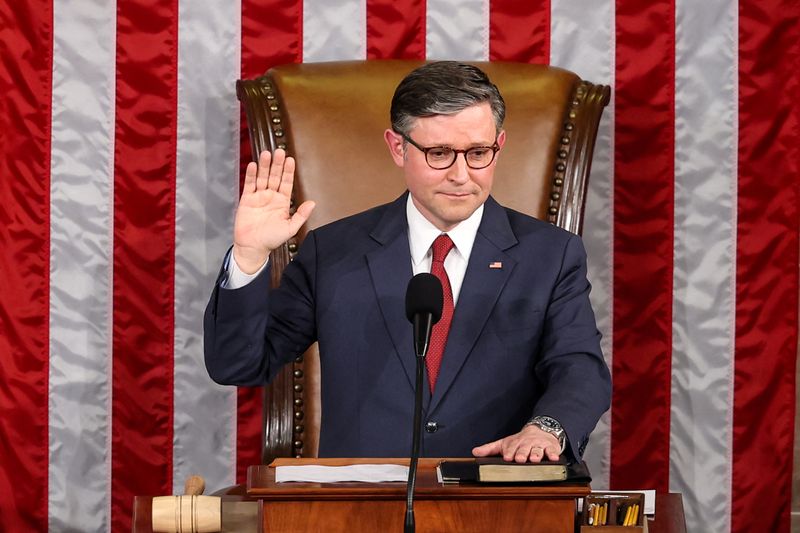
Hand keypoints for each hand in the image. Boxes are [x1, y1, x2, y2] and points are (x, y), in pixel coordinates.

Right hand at [233, 149, 314, 272]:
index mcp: (282, 202)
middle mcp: (271, 197)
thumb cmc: (271, 239)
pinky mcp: (246, 200)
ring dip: (264, 166)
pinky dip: (251, 175)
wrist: (253, 247)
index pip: (286, 183)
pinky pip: (249, 185)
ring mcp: (258, 197)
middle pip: (274, 177)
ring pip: (262, 178)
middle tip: (279, 152)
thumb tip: (313, 203)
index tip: (290, 160)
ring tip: (267, 154)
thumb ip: (301, 215)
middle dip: (277, 165)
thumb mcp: (290, 228)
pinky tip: (253, 165)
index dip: (288, 172)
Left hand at [472, 425, 560, 462]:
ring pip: (537, 450)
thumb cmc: (520, 441)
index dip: (509, 452)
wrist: (540, 430)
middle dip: (522, 453)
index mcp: (514, 443)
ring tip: (535, 459)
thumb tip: (474, 452)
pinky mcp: (550, 448)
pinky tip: (553, 458)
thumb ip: (489, 448)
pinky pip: (552, 451)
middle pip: (524, 449)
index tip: (507, 457)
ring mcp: (539, 445)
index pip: (511, 448)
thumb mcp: (504, 443)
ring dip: (536, 454)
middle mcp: (526, 444)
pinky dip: (553, 454)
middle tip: (519, 459)